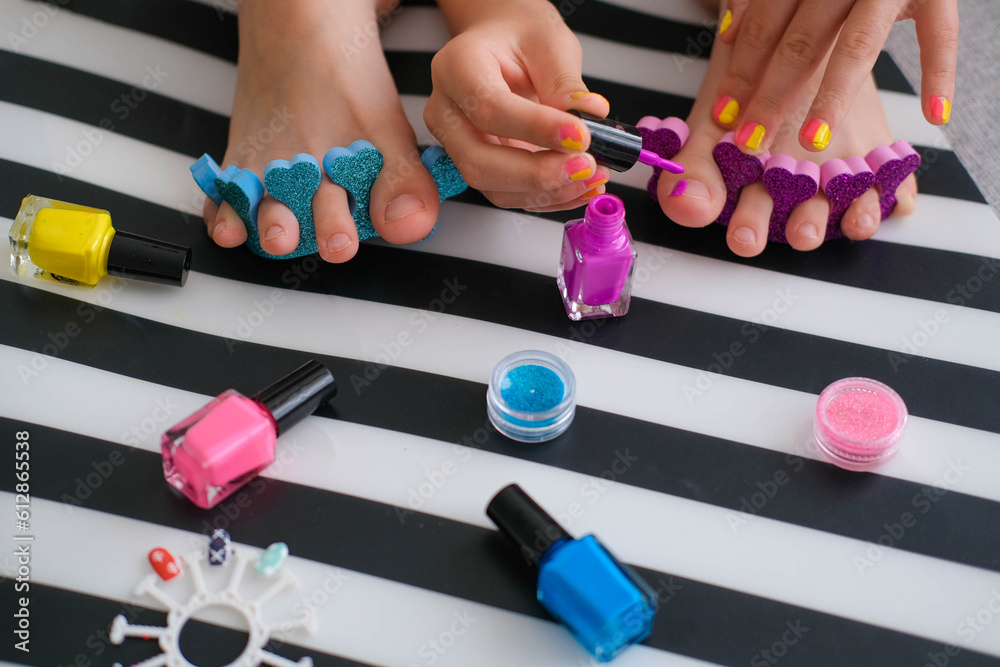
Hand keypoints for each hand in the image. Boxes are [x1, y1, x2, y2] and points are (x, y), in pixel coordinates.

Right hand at [424, 1, 611, 210]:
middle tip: (585, 166)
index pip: (489, 107)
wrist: (504, 47)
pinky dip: (549, 198)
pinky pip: (509, 195)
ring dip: (547, 192)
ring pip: (492, 187)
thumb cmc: (520, 39)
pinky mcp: (481, 167)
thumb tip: (588, 114)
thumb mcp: (549, 43)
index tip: (581, 135)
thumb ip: (564, 81)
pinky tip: (581, 187)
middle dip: (537, 174)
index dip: (536, 128)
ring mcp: (459, 145)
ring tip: (592, 176)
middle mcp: (448, 112)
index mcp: (457, 68)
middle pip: (479, 161)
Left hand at [712, 0, 957, 153]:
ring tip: (811, 141)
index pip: (765, 25)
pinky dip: (939, 74)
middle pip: (801, 42)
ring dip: (832, 96)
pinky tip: (934, 115)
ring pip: (857, 44)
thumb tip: (727, 32)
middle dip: (771, 96)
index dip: (741, 72)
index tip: (722, 115)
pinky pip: (940, 34)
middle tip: (750, 140)